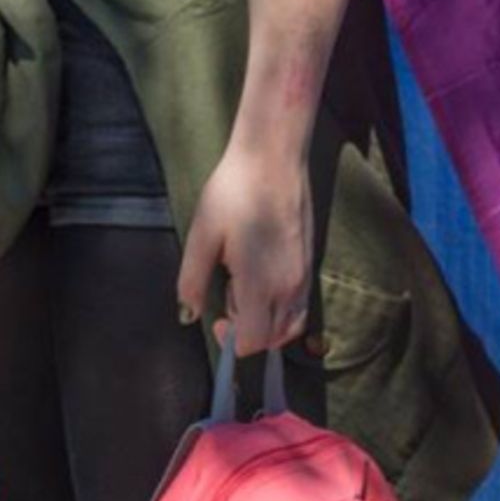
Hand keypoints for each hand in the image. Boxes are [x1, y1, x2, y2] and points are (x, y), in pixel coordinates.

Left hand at [177, 143, 311, 357]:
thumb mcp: (202, 234)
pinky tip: (262, 279)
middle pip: (273, 339)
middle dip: (248, 330)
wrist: (273, 158)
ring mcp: (304, 277)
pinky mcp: (311, 264)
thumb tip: (188, 315)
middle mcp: (289, 288)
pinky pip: (300, 305)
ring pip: (291, 325)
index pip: (253, 342)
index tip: (216, 319)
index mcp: (260, 284)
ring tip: (244, 288)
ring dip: (267, 323)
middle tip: (228, 293)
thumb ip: (193, 280)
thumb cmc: (234, 191)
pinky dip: (282, 310)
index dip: (231, 341)